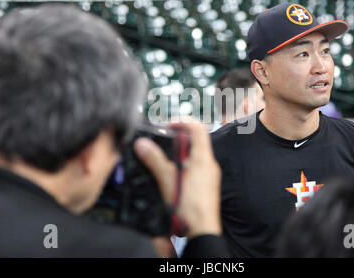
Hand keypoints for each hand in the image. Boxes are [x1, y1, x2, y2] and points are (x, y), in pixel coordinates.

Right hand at [134, 118, 221, 238]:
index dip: (184, 122)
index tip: (169, 124)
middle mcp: (209, 165)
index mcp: (203, 158)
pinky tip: (171, 176)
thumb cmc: (190, 207)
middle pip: (196, 142)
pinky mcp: (206, 187)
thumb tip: (143, 144)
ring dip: (179, 154)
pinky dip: (183, 166)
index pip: (198, 128)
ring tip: (164, 160)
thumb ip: (155, 160)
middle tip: (162, 142)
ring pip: (195, 156)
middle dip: (177, 140)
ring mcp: (209, 176)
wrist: (202, 231)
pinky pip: (196, 169)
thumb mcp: (168, 180)